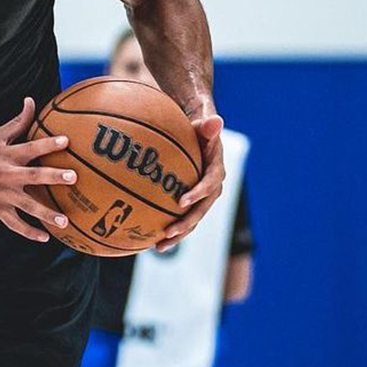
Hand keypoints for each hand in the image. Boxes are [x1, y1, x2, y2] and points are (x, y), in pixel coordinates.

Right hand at [0, 98, 76, 242]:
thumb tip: (31, 100)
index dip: (48, 144)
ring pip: (27, 206)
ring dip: (46, 214)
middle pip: (33, 176)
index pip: (31, 147)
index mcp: (7, 155)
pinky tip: (45, 238)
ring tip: (64, 222)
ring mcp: (2, 194)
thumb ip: (18, 121)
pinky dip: (29, 232)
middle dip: (53, 177)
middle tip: (74, 178)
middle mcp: (6, 174)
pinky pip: (15, 223)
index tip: (66, 141)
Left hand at [157, 109, 224, 249]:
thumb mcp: (203, 124)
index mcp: (216, 171)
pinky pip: (181, 218)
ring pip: (192, 220)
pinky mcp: (191, 203)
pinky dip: (169, 231)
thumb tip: (215, 120)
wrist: (199, 136)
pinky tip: (149, 241)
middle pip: (201, 210)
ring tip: (159, 247)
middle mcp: (212, 189)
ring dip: (178, 235)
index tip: (181, 201)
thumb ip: (208, 125)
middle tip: (168, 233)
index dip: (198, 194)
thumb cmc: (198, 128)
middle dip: (186, 224)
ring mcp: (202, 198)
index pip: (210, 185)